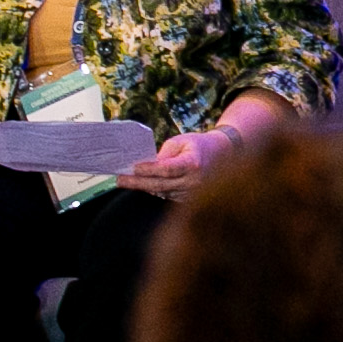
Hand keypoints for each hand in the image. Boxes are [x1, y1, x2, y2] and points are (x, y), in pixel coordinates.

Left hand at [118, 126, 239, 195]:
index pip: (167, 169)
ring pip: (161, 192)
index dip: (148, 169)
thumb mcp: (182, 141)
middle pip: (160, 185)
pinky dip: (153, 189)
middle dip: (137, 182)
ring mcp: (192, 194)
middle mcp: (194, 182)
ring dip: (143, 187)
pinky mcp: (188, 200)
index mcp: (193, 164)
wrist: (223, 157)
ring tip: (124, 181)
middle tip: (119, 178)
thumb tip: (145, 165)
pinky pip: (166, 195)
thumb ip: (164, 154)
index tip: (132, 167)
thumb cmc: (199, 146)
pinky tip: (141, 184)